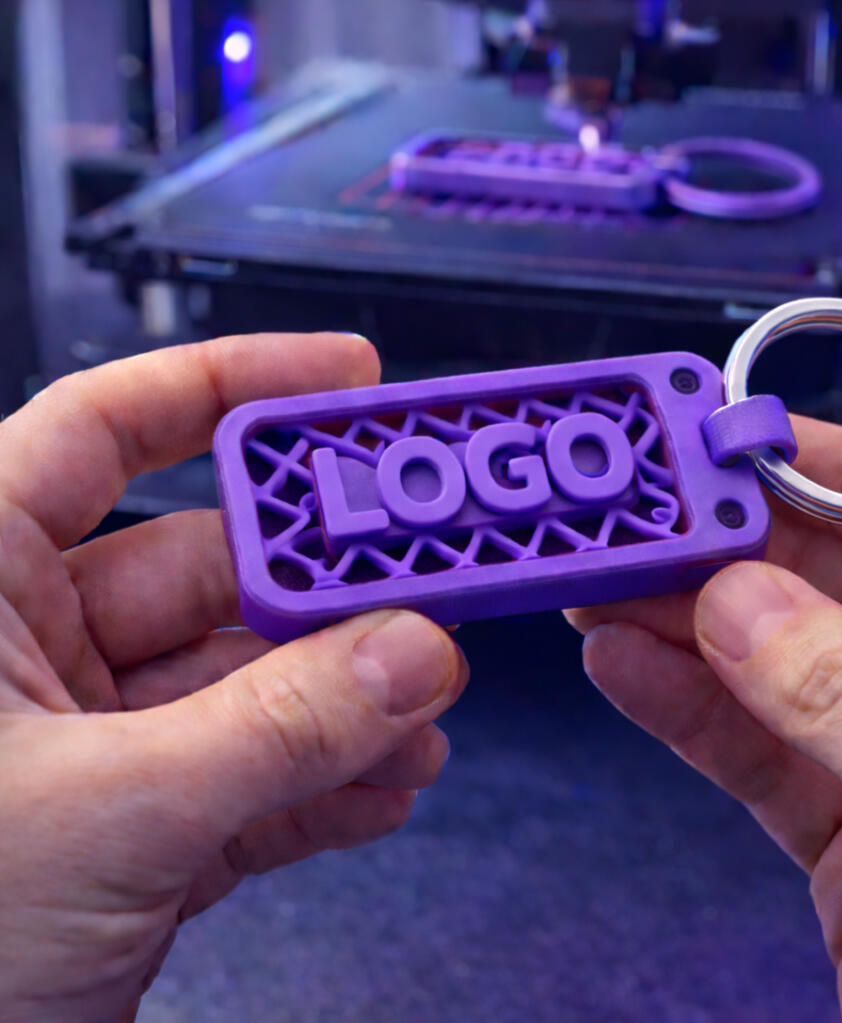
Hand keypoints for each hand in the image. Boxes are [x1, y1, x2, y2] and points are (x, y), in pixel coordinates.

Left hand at [0, 333, 467, 1022]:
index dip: (232, 385)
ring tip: (424, 708)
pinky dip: (320, 782)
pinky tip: (384, 787)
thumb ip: (277, 728)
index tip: (347, 376)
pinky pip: (248, 774)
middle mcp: (27, 645)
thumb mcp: (105, 812)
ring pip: (245, 679)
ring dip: (343, 698)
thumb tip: (412, 655)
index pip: (109, 427)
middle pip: (215, 566)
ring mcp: (86, 736)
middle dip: (328, 587)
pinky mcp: (132, 822)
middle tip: (424, 588)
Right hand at [567, 416, 841, 1022]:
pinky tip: (620, 665)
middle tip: (640, 521)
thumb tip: (735, 599)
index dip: (835, 472)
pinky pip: (760, 753)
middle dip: (736, 554)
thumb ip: (841, 688)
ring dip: (688, 627)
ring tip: (599, 586)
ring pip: (784, 668)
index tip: (737, 442)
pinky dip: (687, 712)